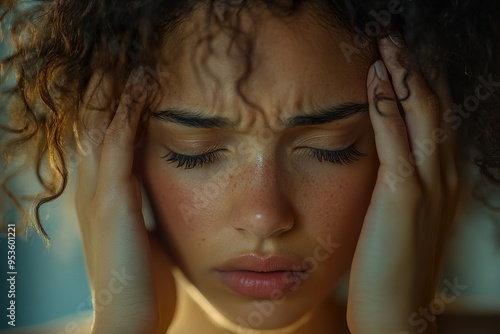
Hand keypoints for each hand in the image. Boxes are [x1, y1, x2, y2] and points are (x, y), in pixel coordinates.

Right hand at [75, 67, 174, 332]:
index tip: (134, 82)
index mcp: (102, 197)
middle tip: (129, 59)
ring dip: (117, 91)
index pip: (103, 140)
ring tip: (136, 60)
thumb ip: (144, 210)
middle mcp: (94, 188)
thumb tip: (159, 193)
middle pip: (94, 124)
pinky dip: (126, 110)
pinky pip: (117, 142)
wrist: (130, 316)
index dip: (114, 109)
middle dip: (109, 91)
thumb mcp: (141, 234)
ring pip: (101, 125)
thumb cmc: (143, 280)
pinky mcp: (114, 200)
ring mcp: (100, 192)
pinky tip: (141, 84)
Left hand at [347, 36, 458, 333]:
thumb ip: (399, 186)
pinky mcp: (404, 197)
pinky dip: (387, 106)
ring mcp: (428, 185)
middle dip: (415, 70)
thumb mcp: (401, 218)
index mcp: (442, 181)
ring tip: (388, 44)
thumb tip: (385, 160)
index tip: (402, 59)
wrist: (396, 313)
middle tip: (395, 38)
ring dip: (404, 76)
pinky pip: (396, 140)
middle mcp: (444, 177)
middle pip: (433, 109)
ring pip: (421, 116)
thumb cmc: (391, 266)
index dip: (422, 86)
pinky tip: (377, 79)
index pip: (435, 120)